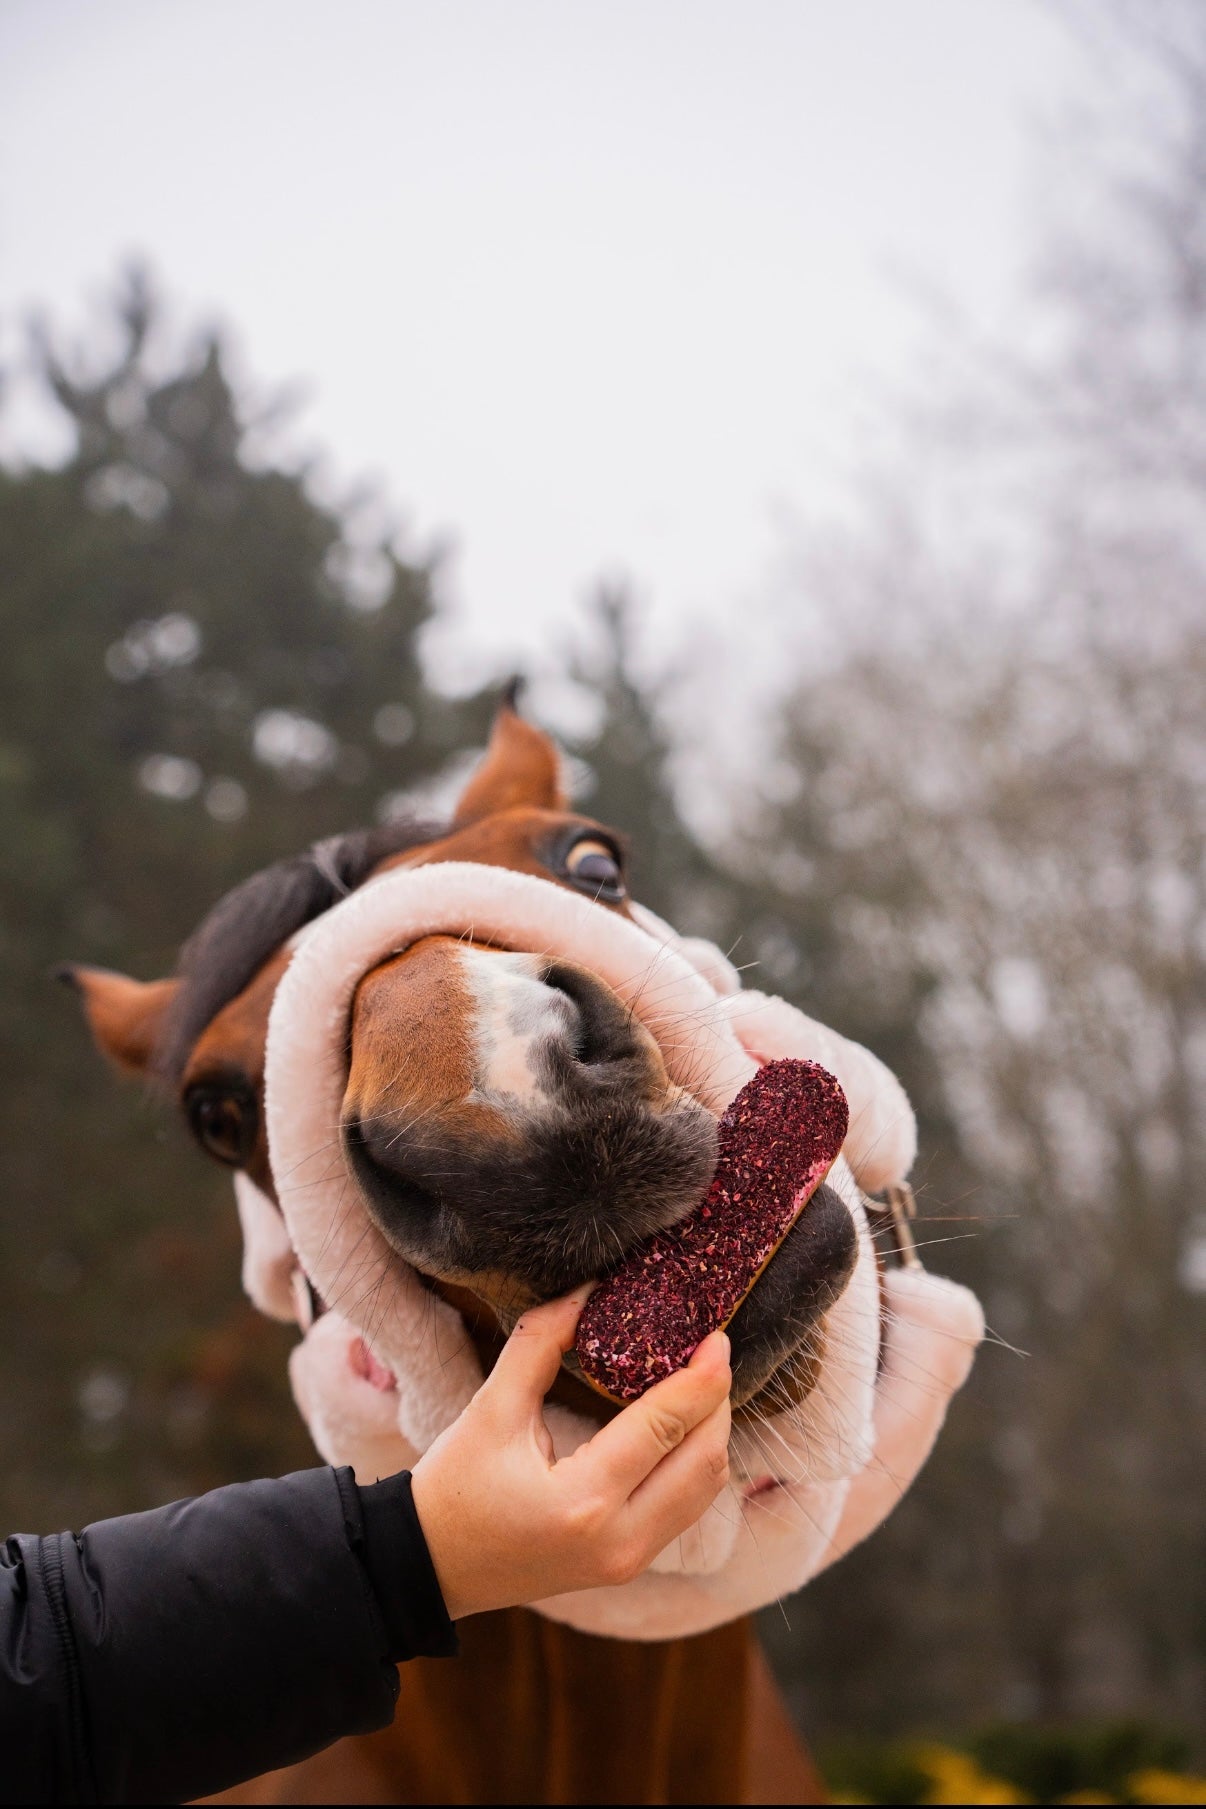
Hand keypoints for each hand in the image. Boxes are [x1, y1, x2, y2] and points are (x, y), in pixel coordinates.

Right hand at [410, 1291, 731, 1619]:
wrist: (432, 1568)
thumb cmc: (454, 1487)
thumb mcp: (490, 1408)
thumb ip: (540, 1343)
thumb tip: (589, 1290)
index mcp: (582, 1500)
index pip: (666, 1426)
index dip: (701, 1378)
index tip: (716, 1337)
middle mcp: (618, 1540)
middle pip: (704, 1462)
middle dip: (718, 1402)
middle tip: (714, 1353)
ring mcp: (627, 1561)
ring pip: (705, 1491)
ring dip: (712, 1434)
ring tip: (700, 1385)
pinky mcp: (627, 1566)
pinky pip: (686, 1510)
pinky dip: (695, 1465)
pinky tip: (681, 1428)